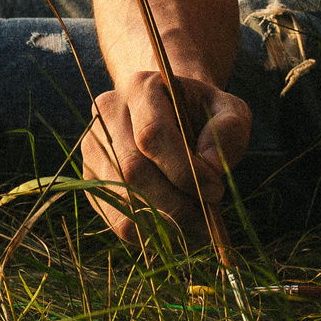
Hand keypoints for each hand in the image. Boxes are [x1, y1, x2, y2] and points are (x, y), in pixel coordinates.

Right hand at [82, 70, 249, 239]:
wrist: (170, 113)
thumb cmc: (202, 114)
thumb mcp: (229, 110)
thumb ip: (229, 130)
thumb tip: (209, 167)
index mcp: (141, 88)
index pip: (152, 135)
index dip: (184, 170)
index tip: (215, 191)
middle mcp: (106, 114)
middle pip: (134, 171)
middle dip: (177, 204)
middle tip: (209, 219)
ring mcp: (93, 147)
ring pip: (123, 199)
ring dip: (165, 223)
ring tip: (196, 226)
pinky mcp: (91, 178)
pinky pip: (114, 218)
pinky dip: (148, 232)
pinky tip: (175, 228)